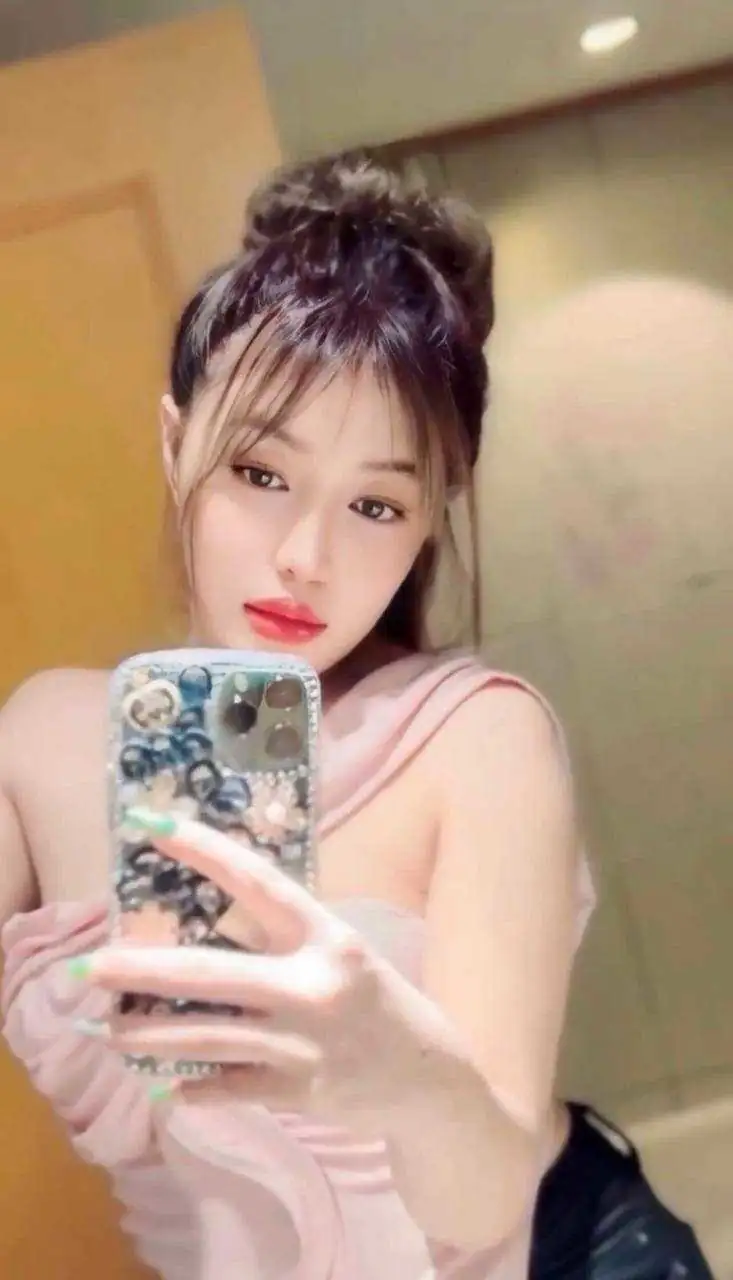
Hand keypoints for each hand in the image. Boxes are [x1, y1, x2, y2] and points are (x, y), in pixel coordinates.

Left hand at [75, 810, 444, 1131]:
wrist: (430, 1079)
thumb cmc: (376, 1000)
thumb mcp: (340, 950)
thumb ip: (285, 934)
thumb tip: (205, 917)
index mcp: (326, 935)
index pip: (256, 882)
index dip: (202, 850)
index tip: (152, 826)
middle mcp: (313, 984)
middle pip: (209, 975)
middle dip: (141, 971)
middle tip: (89, 965)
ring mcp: (302, 1044)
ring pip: (205, 1036)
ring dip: (148, 1035)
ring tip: (109, 1029)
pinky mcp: (296, 1092)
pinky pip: (227, 1086)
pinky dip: (192, 1087)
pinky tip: (163, 1086)